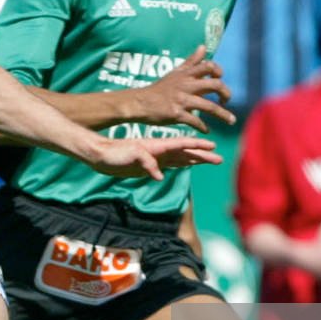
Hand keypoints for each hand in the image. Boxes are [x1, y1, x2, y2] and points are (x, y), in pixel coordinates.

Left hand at [82, 134, 220, 181]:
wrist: (101, 156)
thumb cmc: (114, 153)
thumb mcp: (129, 154)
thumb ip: (146, 161)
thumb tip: (159, 175)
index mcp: (158, 145)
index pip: (182, 144)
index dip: (197, 145)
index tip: (212, 146)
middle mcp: (160, 151)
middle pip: (186, 152)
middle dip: (203, 155)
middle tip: (220, 159)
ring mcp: (157, 158)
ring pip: (182, 158)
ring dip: (196, 160)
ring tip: (211, 161)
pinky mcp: (151, 166)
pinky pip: (172, 165)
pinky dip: (183, 164)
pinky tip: (190, 165)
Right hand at [132, 46, 236, 130]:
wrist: (140, 103)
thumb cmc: (160, 89)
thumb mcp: (176, 72)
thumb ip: (192, 61)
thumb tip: (203, 46)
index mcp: (186, 75)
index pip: (209, 66)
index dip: (219, 72)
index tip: (220, 79)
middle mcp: (186, 86)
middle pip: (215, 85)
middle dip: (226, 94)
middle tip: (227, 100)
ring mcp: (182, 100)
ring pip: (209, 107)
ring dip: (223, 115)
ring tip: (231, 121)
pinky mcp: (177, 114)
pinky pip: (196, 121)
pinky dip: (204, 127)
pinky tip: (207, 130)